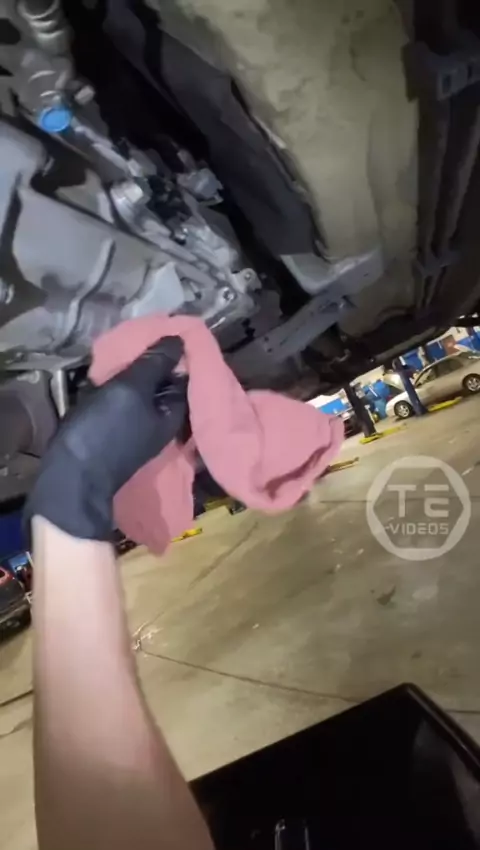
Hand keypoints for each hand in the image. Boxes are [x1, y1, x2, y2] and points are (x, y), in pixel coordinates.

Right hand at [26, 336, 186, 540]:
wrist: (72, 476)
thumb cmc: (105, 430)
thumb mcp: (132, 390)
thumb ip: (155, 363)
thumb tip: (179, 338)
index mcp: (176, 410)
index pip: (186, 371)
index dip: (176, 349)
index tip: (160, 327)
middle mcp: (164, 418)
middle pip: (165, 378)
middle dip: (153, 357)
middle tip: (136, 334)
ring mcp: (141, 424)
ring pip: (144, 387)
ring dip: (134, 369)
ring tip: (121, 346)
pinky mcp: (119, 427)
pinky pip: (127, 398)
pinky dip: (120, 383)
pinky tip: (109, 371)